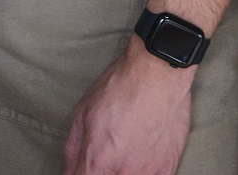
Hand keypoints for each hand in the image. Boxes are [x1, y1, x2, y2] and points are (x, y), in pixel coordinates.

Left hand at [63, 39, 195, 174]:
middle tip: (106, 153)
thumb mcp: (83, 113)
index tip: (82, 169)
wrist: (158, 73)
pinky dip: (145, 170)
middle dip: (100, 170)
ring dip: (123, 170)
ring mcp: (148, 172)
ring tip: (125, 151)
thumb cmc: (122, 86)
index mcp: (97, 161)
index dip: (78, 174)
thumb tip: (70, 168)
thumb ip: (73, 149)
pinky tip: (142, 155)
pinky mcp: (167, 167)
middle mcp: (123, 172)